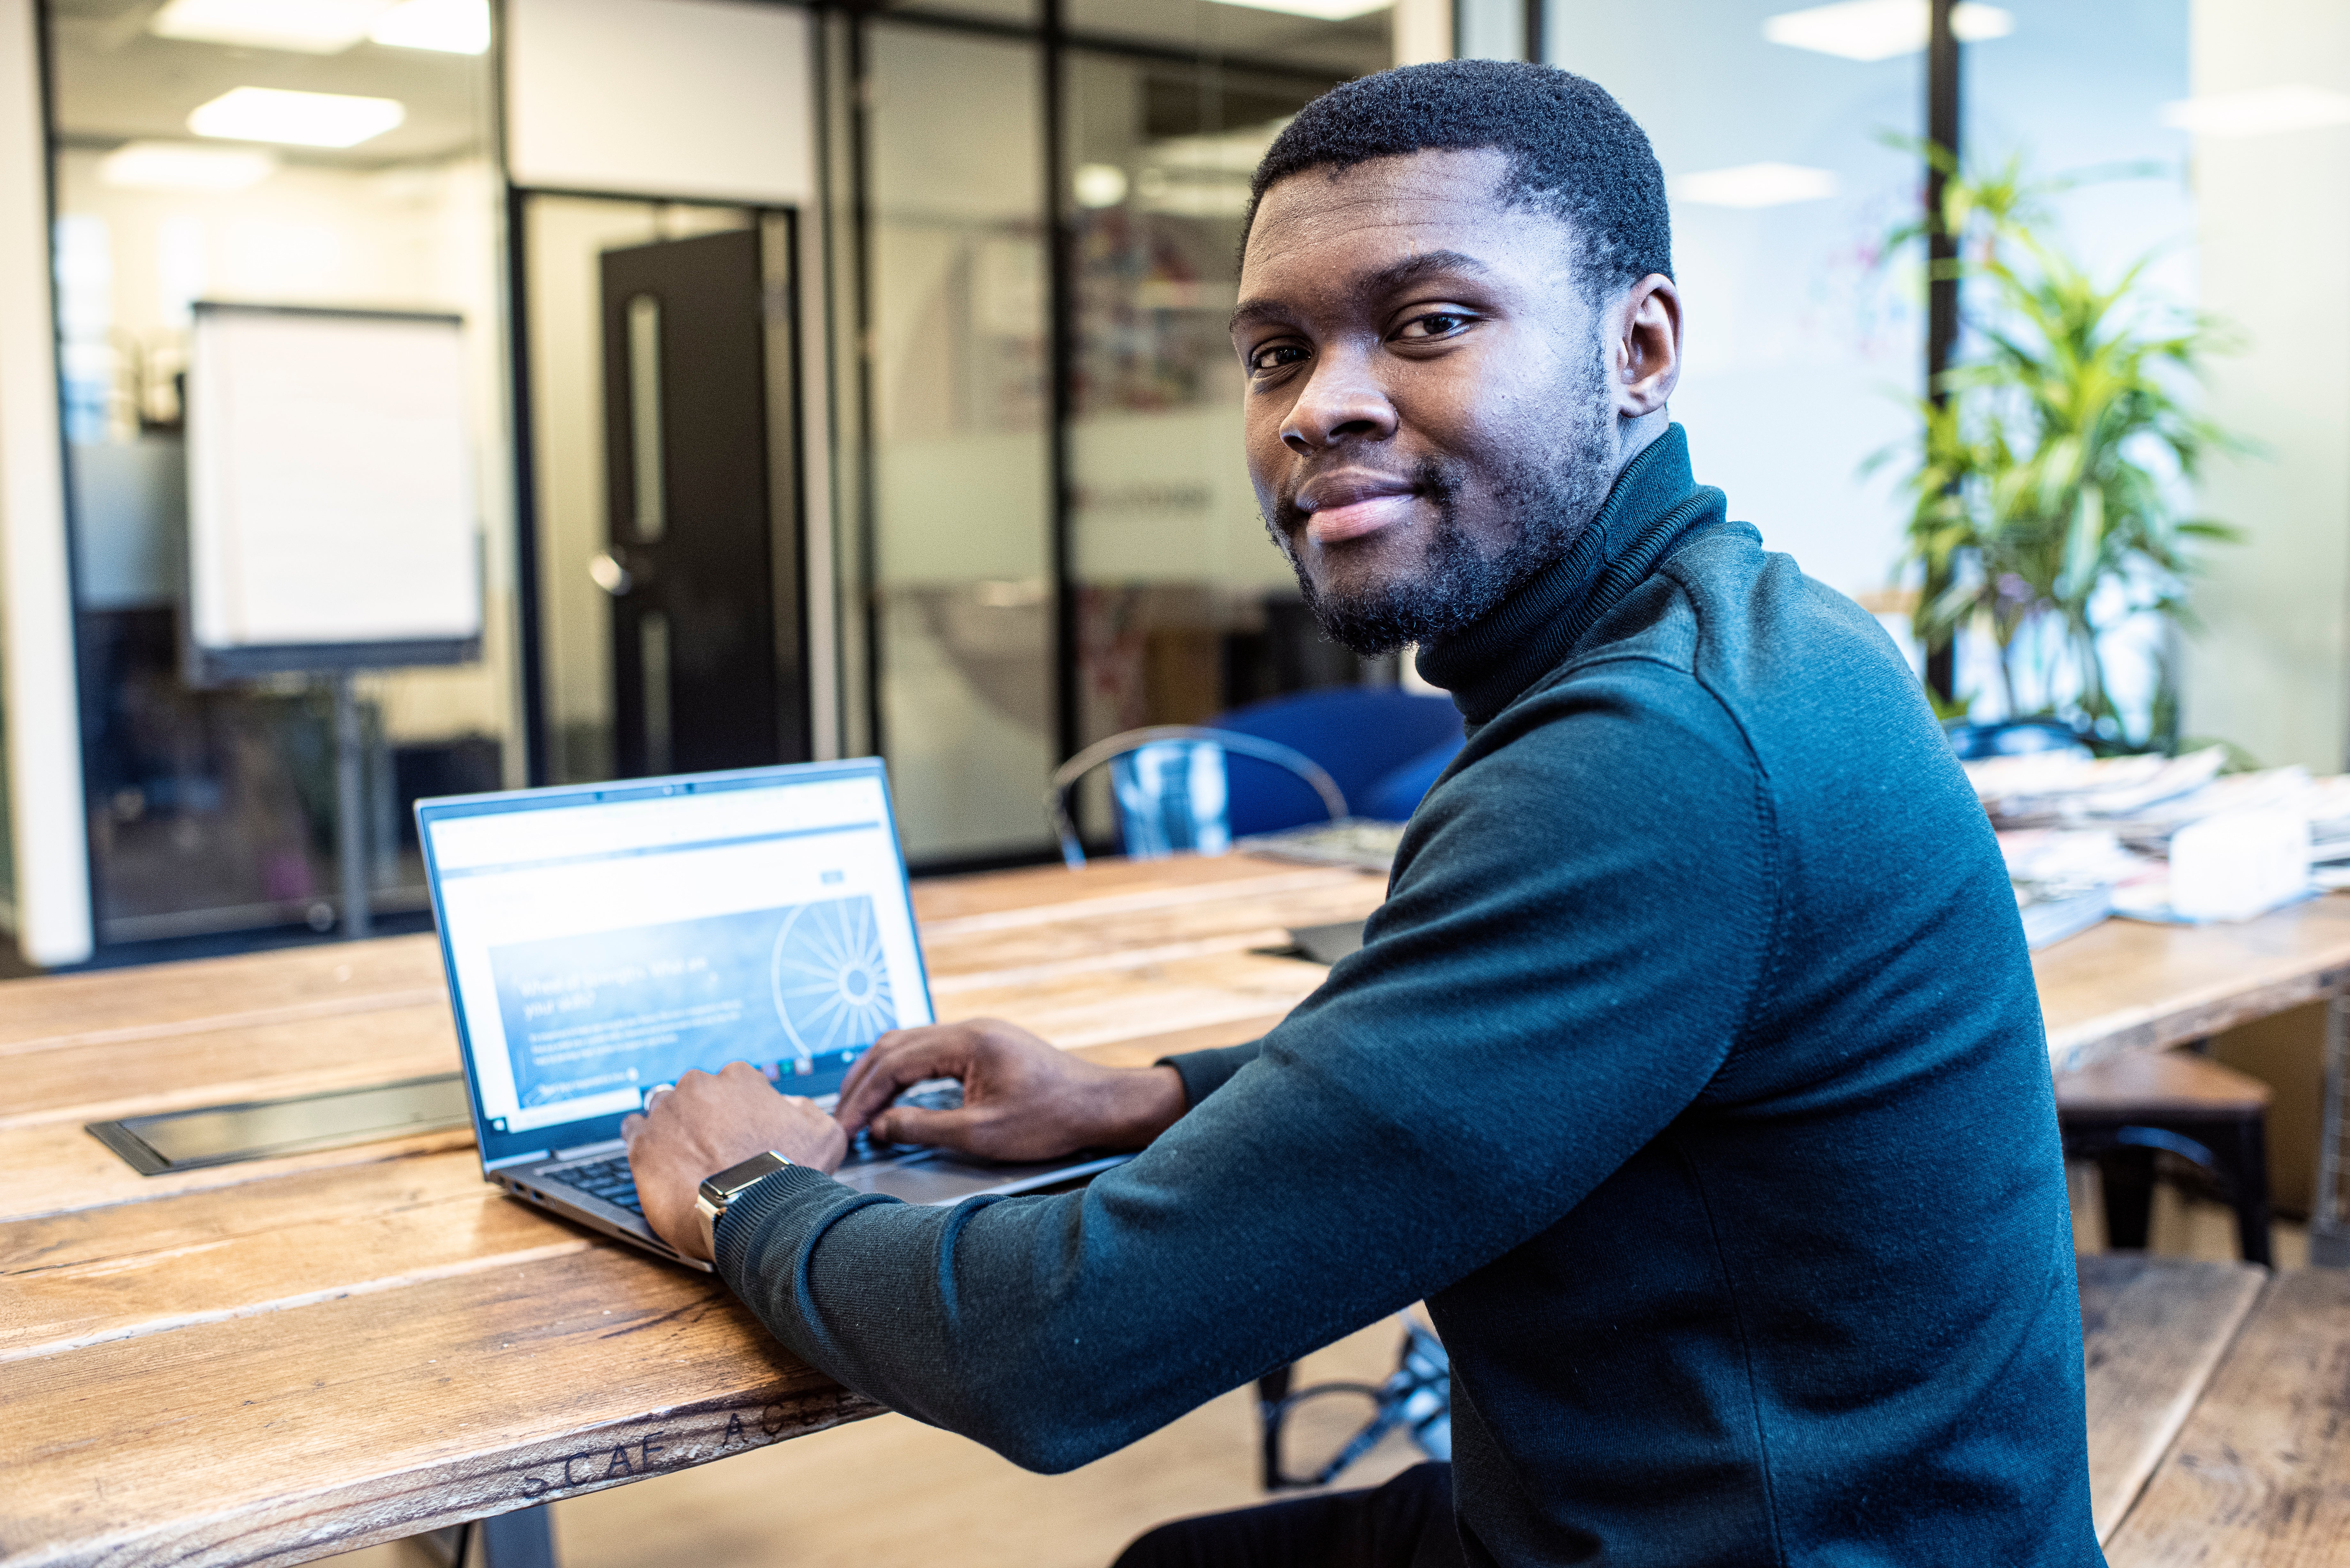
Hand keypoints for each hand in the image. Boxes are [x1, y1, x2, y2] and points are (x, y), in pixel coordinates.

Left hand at [621, 1061, 846, 1261]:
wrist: (753, 1212)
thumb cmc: (789, 1175)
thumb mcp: (825, 1133)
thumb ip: (804, 1109)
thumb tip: (789, 1106)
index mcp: (740, 1078)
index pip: (734, 1084)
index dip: (738, 1110)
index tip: (741, 1131)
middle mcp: (699, 1086)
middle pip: (696, 1094)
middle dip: (703, 1115)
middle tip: (715, 1147)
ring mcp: (667, 1113)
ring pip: (663, 1107)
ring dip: (672, 1124)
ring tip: (683, 1153)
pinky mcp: (642, 1143)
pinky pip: (634, 1130)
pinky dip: (643, 1140)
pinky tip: (656, 1155)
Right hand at [834, 1018, 1187, 1162]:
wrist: (1100, 1105)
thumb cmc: (1052, 1119)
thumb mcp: (983, 1133)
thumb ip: (924, 1128)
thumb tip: (880, 1127)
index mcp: (968, 1042)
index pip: (895, 1062)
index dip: (864, 1096)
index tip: (847, 1126)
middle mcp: (970, 1029)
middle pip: (896, 1045)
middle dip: (863, 1081)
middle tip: (842, 1116)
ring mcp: (978, 1035)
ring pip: (911, 1045)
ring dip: (882, 1075)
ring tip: (861, 1108)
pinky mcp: (986, 1048)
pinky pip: (931, 1053)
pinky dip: (906, 1074)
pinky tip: (897, 1096)